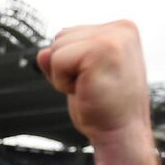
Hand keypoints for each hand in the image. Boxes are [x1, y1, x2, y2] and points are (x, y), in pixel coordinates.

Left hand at [36, 20, 150, 145]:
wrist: (121, 135)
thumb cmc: (104, 109)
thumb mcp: (81, 76)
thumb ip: (63, 58)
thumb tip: (42, 53)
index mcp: (121, 30)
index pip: (70, 34)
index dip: (71, 63)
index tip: (94, 80)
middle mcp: (121, 30)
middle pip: (61, 37)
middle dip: (65, 67)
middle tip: (91, 86)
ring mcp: (114, 38)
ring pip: (56, 47)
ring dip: (63, 75)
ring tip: (89, 88)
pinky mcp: (103, 50)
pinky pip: (57, 60)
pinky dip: (62, 81)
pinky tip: (85, 90)